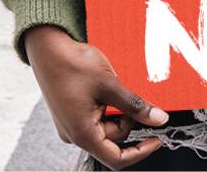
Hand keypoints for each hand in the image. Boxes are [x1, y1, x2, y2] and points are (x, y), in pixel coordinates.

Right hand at [23, 24, 168, 168]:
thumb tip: (159, 119)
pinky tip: (104, 89)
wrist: (46, 46)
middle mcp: (74, 134)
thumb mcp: (110, 85)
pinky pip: (95, 119)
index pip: (117, 159)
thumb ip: (135, 106)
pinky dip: (106, 107)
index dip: (141, 152)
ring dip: (117, 111)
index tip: (157, 140)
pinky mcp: (70, 114)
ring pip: (106, 128)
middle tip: (129, 95)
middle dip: (127, 120)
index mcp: (82, 133)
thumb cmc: (71, 64)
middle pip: (113, 140)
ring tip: (111, 87)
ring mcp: (70, 125)